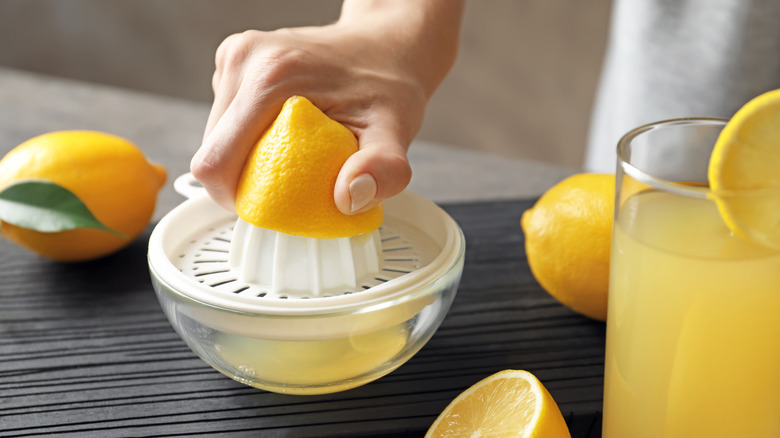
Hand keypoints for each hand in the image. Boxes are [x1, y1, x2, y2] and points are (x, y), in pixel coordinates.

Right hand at [191, 0, 462, 213]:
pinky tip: (283, 133)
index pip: (216, 161)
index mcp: (271, 77)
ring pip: (214, 136)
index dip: (235, 198)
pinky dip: (247, 138)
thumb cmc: (388, 86)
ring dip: (244, 158)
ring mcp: (235, 56)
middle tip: (292, 183)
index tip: (274, 208)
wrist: (383, 44)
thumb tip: (349, 198)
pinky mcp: (234, 60)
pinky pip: (224, 119)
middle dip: (244, 179)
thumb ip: (383, 168)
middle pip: (211, 151)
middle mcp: (244, 60)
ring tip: (291, 155)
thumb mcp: (396, 129)